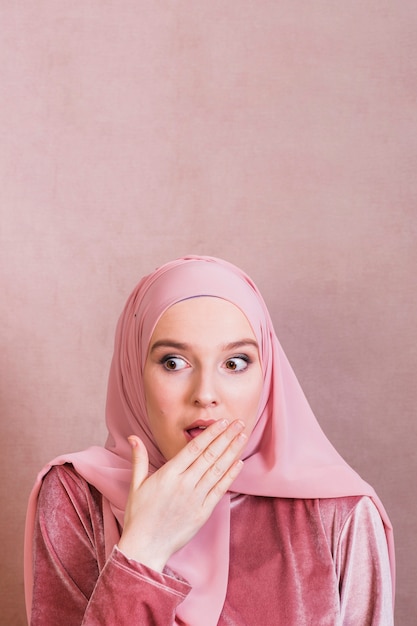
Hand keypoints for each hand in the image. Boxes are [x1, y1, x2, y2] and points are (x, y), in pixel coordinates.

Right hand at [117, 419, 245, 570]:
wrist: (145, 547)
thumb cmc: (139, 516)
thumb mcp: (136, 484)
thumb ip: (139, 458)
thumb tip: (133, 436)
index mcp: (168, 474)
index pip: (194, 448)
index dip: (210, 433)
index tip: (222, 422)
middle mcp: (184, 484)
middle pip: (210, 455)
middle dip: (226, 437)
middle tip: (239, 423)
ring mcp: (195, 498)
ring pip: (217, 470)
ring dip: (231, 452)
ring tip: (242, 437)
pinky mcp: (202, 513)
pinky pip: (219, 490)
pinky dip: (230, 476)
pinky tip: (238, 463)